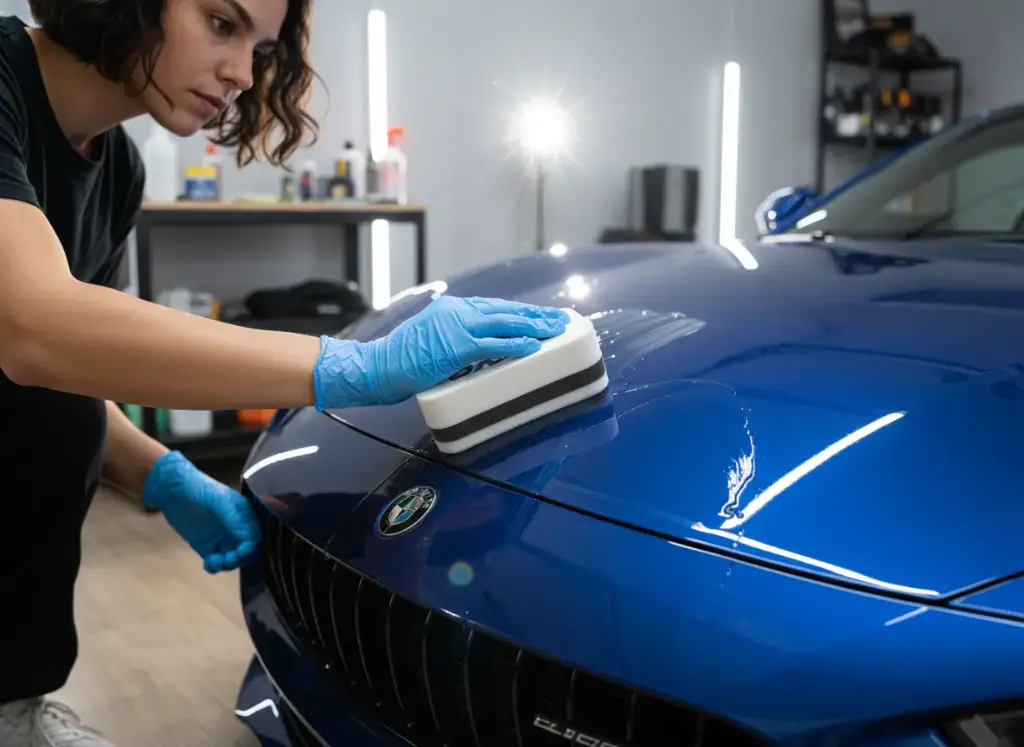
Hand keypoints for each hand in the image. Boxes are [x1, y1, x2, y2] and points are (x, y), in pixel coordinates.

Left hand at [142, 451, 259, 572]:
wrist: (173, 491)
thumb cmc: (200, 489)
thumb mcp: (219, 500)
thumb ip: (235, 519)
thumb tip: (251, 540)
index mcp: (246, 516)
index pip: (256, 537)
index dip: (251, 548)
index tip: (240, 553)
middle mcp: (238, 530)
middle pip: (247, 552)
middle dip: (239, 559)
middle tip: (226, 559)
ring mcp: (224, 539)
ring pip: (233, 560)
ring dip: (227, 565)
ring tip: (214, 561)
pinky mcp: (209, 547)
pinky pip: (217, 563)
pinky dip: (215, 567)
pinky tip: (208, 563)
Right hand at [314, 295, 568, 408]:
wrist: (380, 366)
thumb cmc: (402, 360)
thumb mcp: (432, 339)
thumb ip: (454, 337)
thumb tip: (476, 348)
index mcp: (453, 309)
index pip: (494, 308)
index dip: (520, 312)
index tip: (539, 315)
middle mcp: (458, 311)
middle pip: (506, 311)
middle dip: (535, 315)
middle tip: (560, 319)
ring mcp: (458, 326)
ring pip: (506, 323)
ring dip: (534, 326)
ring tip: (556, 329)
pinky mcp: (458, 345)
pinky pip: (495, 344)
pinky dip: (517, 344)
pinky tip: (534, 345)